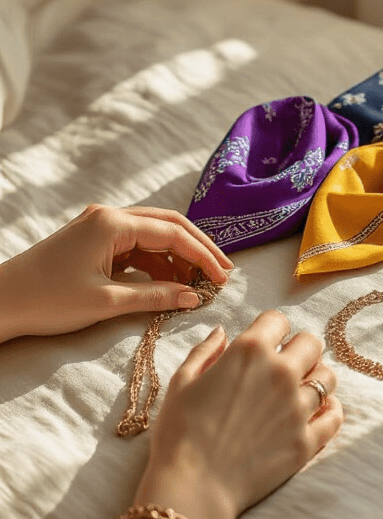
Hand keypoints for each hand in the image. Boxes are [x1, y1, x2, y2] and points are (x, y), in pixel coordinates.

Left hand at [0, 203, 232, 342]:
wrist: (1, 302)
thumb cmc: (47, 301)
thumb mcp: (106, 302)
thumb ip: (154, 296)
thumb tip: (193, 297)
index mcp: (112, 223)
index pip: (172, 232)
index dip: (203, 255)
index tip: (224, 277)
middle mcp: (108, 216)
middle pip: (167, 224)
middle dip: (197, 248)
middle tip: (222, 274)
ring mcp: (100, 226)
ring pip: (153, 233)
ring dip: (177, 256)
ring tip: (199, 283)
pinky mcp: (94, 241)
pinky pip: (136, 245)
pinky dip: (156, 262)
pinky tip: (170, 282)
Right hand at [134, 310, 342, 518]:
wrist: (193, 487)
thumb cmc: (179, 433)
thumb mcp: (181, 382)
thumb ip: (205, 351)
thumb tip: (222, 331)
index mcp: (249, 352)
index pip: (278, 320)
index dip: (270, 329)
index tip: (265, 341)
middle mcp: (281, 374)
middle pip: (312, 344)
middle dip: (299, 349)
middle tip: (285, 364)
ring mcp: (298, 409)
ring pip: (327, 378)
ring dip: (315, 378)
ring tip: (300, 390)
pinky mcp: (307, 442)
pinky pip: (335, 416)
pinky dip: (330, 410)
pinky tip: (318, 411)